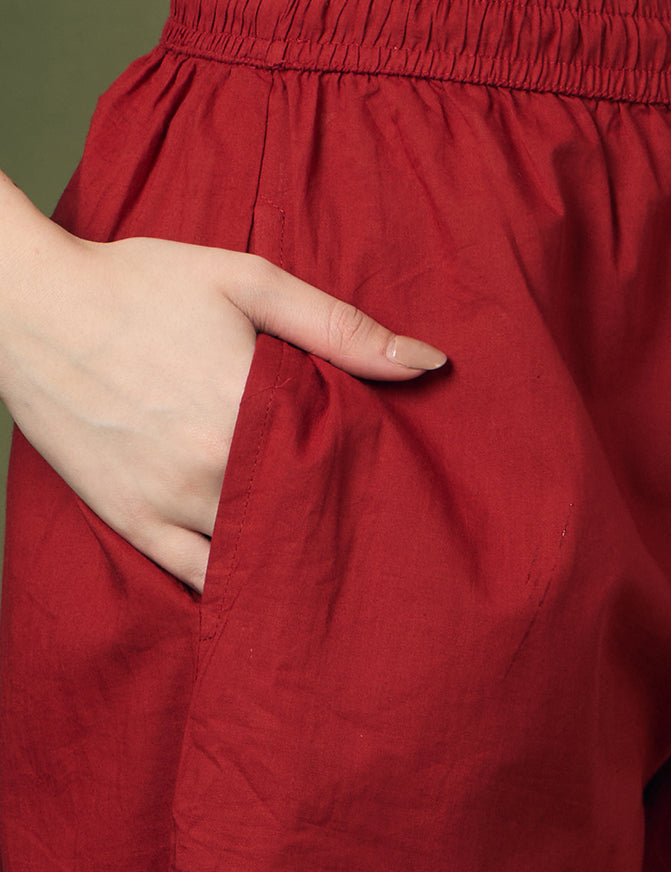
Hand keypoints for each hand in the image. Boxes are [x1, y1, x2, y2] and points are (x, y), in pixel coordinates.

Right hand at [0, 218, 447, 592]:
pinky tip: (271, 589)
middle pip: (306, 523)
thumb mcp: (248, 283)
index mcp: (251, 409)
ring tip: (334, 565)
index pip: (344, 473)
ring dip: (296, 563)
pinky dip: (238, 586)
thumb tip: (429, 363)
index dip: (378, 486)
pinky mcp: (134, 523)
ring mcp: (171, 504)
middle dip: (343, 530)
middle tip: (382, 539)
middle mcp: (214, 469)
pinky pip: (199, 578)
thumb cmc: (140, 285)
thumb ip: (341, 328)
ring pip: (258, 559)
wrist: (28, 306)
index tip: (404, 491)